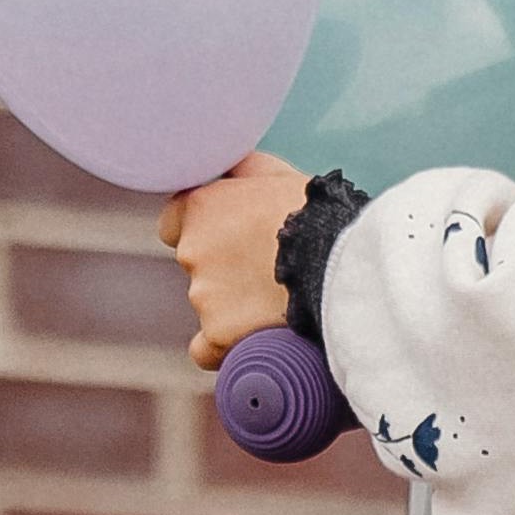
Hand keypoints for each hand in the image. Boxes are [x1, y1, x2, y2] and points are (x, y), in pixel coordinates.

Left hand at [161, 153, 316, 368]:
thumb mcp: (279, 175)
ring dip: (236, 305)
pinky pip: (207, 350)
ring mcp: (203, 295)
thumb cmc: (317, 215)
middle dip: (226, 269)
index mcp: (201, 207)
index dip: (203, 231)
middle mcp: (192, 251)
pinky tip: (249, 343)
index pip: (175, 223)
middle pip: (198, 266)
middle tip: (272, 271)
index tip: (232, 239)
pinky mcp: (219, 333)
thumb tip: (228, 165)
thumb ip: (243, 169)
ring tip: (282, 302)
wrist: (339, 263)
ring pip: (210, 305)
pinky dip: (224, 349)